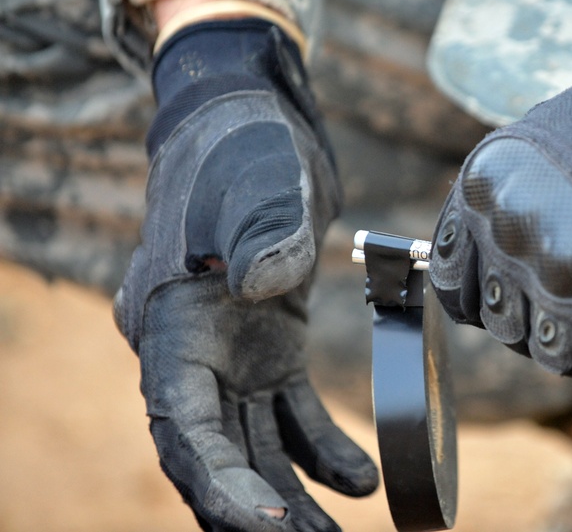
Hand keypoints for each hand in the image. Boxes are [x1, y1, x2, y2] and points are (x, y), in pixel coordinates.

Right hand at [115, 11, 377, 530]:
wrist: (254, 124)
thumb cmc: (246, 149)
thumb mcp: (259, 181)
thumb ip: (263, 233)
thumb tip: (266, 286)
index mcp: (168, 325)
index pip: (181, 425)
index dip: (219, 484)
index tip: (269, 528)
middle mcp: (189, 352)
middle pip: (213, 454)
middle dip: (256, 511)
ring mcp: (228, 355)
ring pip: (250, 447)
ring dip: (289, 499)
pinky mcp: (267, 347)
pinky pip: (288, 415)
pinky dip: (319, 448)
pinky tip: (359, 478)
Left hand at [430, 0, 571, 393]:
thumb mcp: (536, 145)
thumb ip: (504, 206)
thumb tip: (494, 259)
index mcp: (482, 196)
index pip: (453, 289)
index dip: (486, 296)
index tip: (516, 288)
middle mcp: (514, 244)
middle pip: (507, 328)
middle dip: (541, 317)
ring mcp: (566, 284)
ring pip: (555, 356)